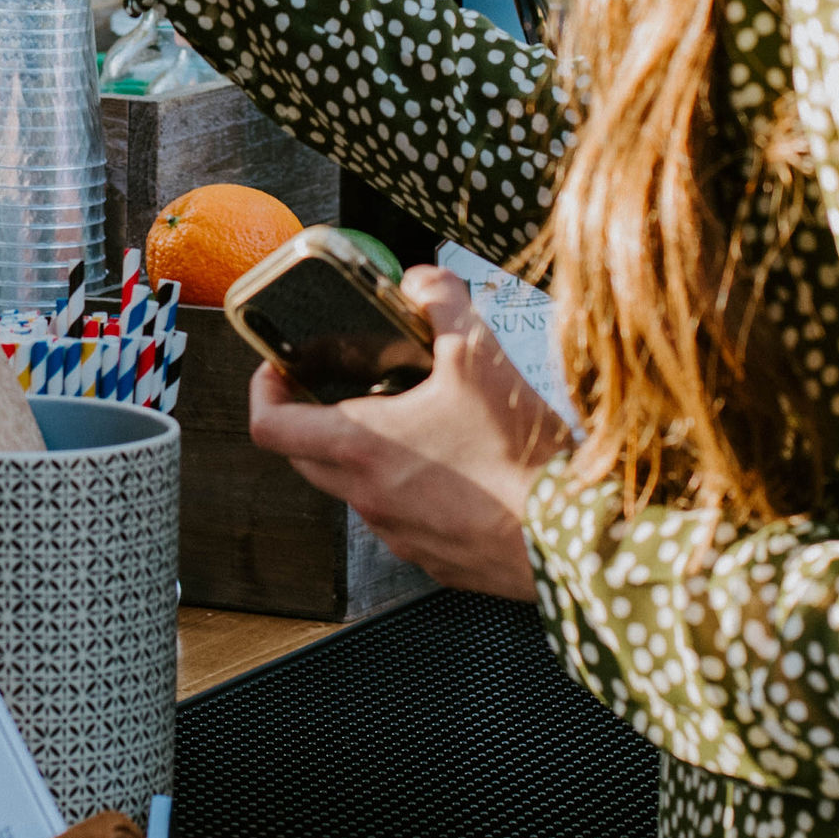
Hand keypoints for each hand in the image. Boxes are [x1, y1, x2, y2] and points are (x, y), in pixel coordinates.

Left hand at [244, 268, 575, 597]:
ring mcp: (397, 532)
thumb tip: (420, 280)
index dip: (265, 391)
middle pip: (306, 457)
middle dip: (312, 418)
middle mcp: (367, 496)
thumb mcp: (480, 355)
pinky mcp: (431, 558)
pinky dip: (408, 490)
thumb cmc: (522, 455)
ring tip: (411, 423)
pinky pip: (399, 519)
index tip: (278, 371)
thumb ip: (441, 301)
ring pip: (354, 489)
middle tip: (341, 388)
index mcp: (362, 446)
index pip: (270, 425)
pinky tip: (453, 468)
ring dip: (366, 456)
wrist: (573, 536)